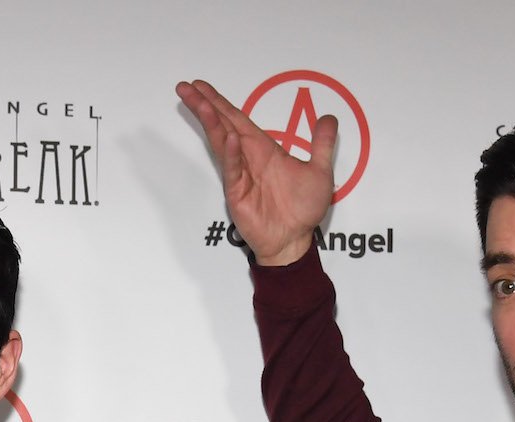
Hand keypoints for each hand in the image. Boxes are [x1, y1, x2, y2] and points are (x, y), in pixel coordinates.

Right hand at [175, 77, 336, 265]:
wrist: (295, 241)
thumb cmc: (303, 210)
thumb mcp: (320, 171)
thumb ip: (322, 144)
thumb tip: (329, 118)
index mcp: (264, 150)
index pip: (237, 119)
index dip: (220, 102)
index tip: (202, 86)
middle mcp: (248, 159)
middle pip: (223, 125)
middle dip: (205, 105)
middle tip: (185, 87)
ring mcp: (240, 176)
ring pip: (223, 143)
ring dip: (211, 122)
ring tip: (199, 103)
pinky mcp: (238, 195)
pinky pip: (234, 170)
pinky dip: (232, 154)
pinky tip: (229, 138)